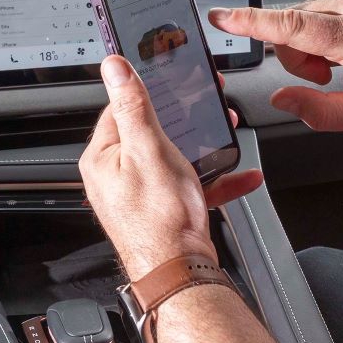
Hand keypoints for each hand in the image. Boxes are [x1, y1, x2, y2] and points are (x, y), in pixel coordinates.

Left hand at [79, 55, 263, 279]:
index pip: (120, 108)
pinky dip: (214, 179)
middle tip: (207, 107)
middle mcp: (116, 176)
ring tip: (227, 136)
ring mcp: (140, 194)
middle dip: (185, 120)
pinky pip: (190, 184)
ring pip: (174, 157)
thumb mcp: (149, 149)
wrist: (181, 274)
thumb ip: (133, 105)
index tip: (173, 79)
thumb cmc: (159, 220)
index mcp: (103, 157)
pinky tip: (239, 175)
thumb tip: (113, 67)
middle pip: (151, 131)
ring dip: (204, 147)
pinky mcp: (164, 210)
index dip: (149, 91)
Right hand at [208, 0, 342, 131]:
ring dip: (311, 45)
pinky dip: (323, 32)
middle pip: (291, 27)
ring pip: (302, 18)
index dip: (251, 22)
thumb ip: (319, 111)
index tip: (223, 18)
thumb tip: (283, 99)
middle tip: (327, 78)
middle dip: (297, 57)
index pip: (292, 26)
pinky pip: (318, 10)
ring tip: (342, 63)